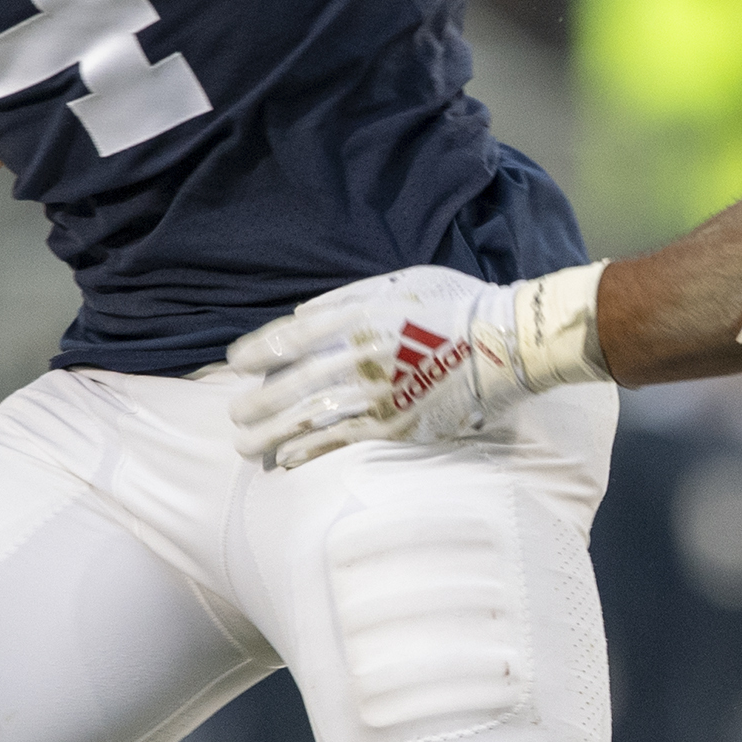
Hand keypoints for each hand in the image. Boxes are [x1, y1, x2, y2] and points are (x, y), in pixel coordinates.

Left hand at [225, 262, 608, 468]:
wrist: (507, 343)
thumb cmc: (457, 305)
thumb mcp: (403, 282)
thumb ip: (349, 296)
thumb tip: (302, 314)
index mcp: (361, 315)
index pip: (293, 336)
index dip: (259, 351)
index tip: (236, 363)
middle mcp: (361, 356)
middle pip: (292, 383)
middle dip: (257, 403)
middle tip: (234, 417)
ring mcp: (377, 394)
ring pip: (309, 417)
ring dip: (272, 434)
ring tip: (247, 447)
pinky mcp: (397, 424)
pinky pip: (343, 440)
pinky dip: (311, 450)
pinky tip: (289, 458)